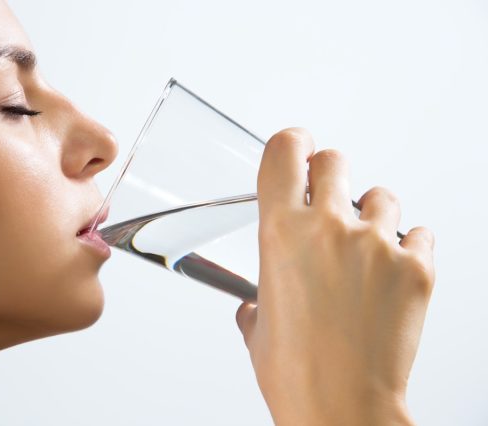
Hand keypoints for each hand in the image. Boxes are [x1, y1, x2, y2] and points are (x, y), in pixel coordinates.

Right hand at [236, 128, 434, 425]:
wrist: (341, 406)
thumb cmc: (295, 370)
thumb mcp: (258, 326)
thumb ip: (256, 300)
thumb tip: (256, 305)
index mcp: (280, 232)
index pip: (285, 151)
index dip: (292, 144)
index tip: (298, 149)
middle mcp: (328, 227)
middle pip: (335, 160)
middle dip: (329, 175)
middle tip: (328, 202)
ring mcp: (377, 244)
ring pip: (381, 196)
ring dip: (371, 215)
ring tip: (364, 252)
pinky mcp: (416, 268)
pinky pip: (419, 235)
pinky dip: (407, 248)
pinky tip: (392, 275)